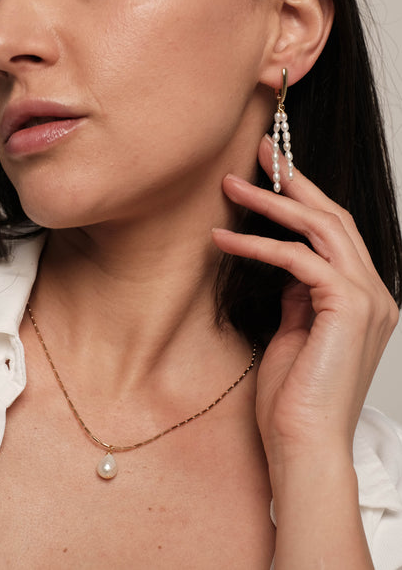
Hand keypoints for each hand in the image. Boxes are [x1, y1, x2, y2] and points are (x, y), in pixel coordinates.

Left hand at [212, 135, 398, 464]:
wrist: (303, 447)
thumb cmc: (293, 398)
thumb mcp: (294, 332)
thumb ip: (297, 295)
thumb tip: (282, 261)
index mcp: (362, 298)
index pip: (334, 233)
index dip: (304, 197)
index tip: (272, 172)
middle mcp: (374, 292)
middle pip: (334, 218)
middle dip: (296, 181)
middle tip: (262, 151)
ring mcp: (368, 298)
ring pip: (321, 229)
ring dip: (274, 202)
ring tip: (232, 185)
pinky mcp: (348, 308)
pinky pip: (299, 259)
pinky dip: (259, 246)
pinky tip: (224, 240)